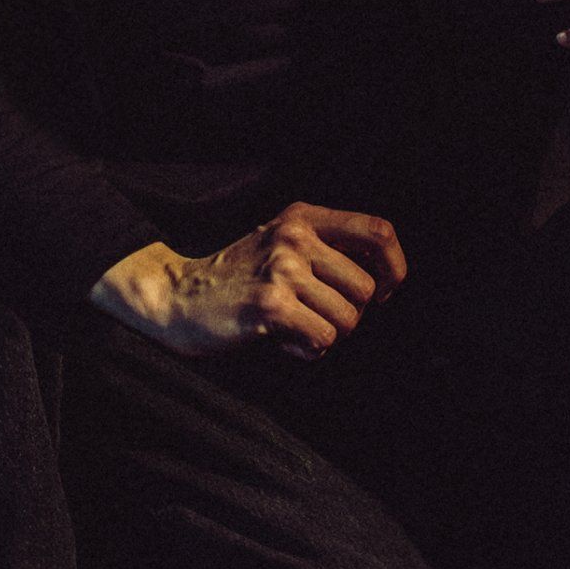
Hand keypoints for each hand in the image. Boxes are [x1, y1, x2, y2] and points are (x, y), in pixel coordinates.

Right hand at [89, 203, 407, 360]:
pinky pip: (323, 339)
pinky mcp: (270, 305)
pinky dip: (307, 351)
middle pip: (364, 288)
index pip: (378, 232)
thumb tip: (382, 283)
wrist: (176, 297)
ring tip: (292, 328)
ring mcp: (281, 269)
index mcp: (302, 218)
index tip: (381, 293)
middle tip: (316, 318)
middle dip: (349, 315)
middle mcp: (294, 237)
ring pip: (347, 320)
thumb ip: (326, 251)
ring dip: (325, 335)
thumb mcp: (280, 245)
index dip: (393, 267)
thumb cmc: (238, 279)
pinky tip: (282, 342)